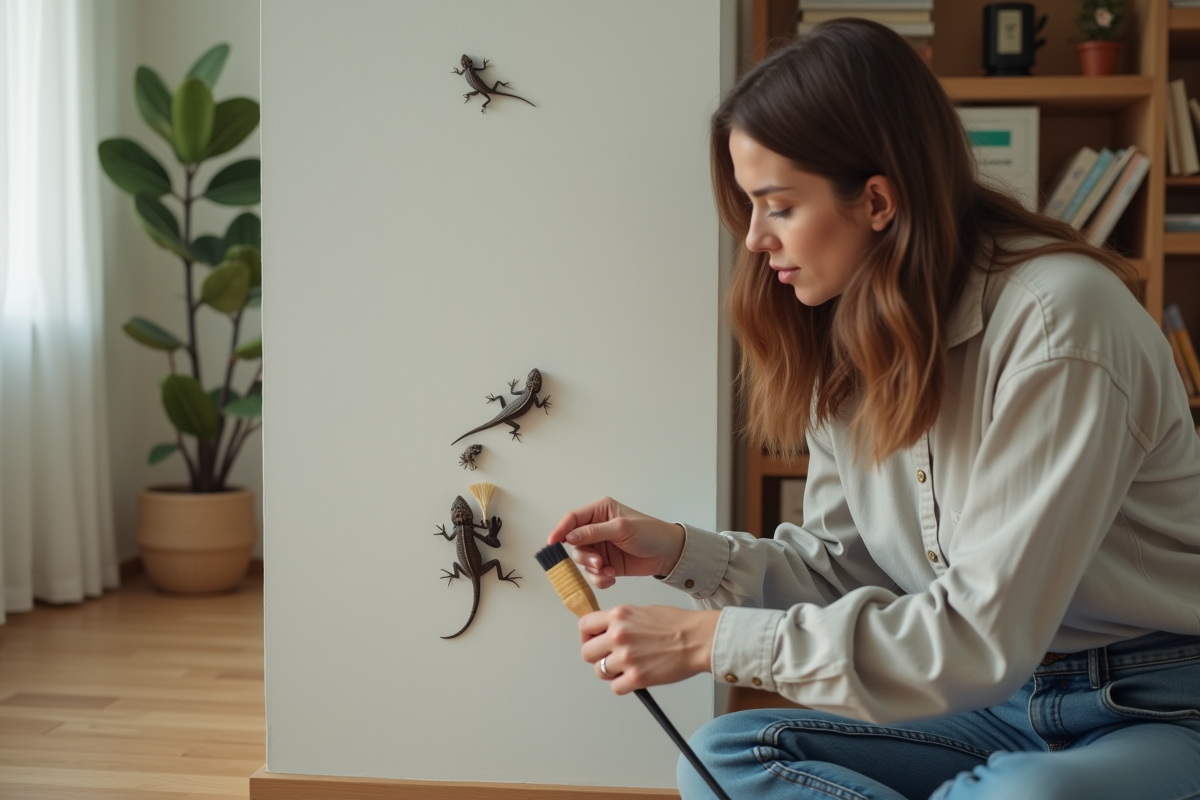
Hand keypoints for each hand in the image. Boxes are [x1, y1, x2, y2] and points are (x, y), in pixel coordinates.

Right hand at [547, 497, 684, 588]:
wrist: (669, 554)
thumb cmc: (651, 533)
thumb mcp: (622, 528)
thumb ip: (594, 532)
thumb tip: (569, 537)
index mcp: (600, 512)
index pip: (573, 519)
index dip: (560, 530)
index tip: (552, 543)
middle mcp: (597, 529)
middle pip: (575, 544)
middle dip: (584, 556)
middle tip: (598, 562)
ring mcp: (601, 547)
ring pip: (583, 561)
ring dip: (593, 569)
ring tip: (608, 571)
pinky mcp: (606, 564)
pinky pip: (593, 574)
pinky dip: (599, 578)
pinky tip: (612, 577)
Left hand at [580, 605, 719, 694]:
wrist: (699, 639)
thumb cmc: (678, 624)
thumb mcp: (642, 611)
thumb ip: (621, 621)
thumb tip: (605, 632)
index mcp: (619, 615)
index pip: (584, 626)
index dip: (587, 636)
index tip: (594, 641)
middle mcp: (618, 635)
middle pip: (587, 652)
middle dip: (597, 657)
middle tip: (611, 658)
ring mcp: (626, 657)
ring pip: (599, 671)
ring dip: (611, 672)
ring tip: (628, 668)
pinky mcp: (637, 678)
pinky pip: (615, 688)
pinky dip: (624, 686)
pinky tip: (635, 678)